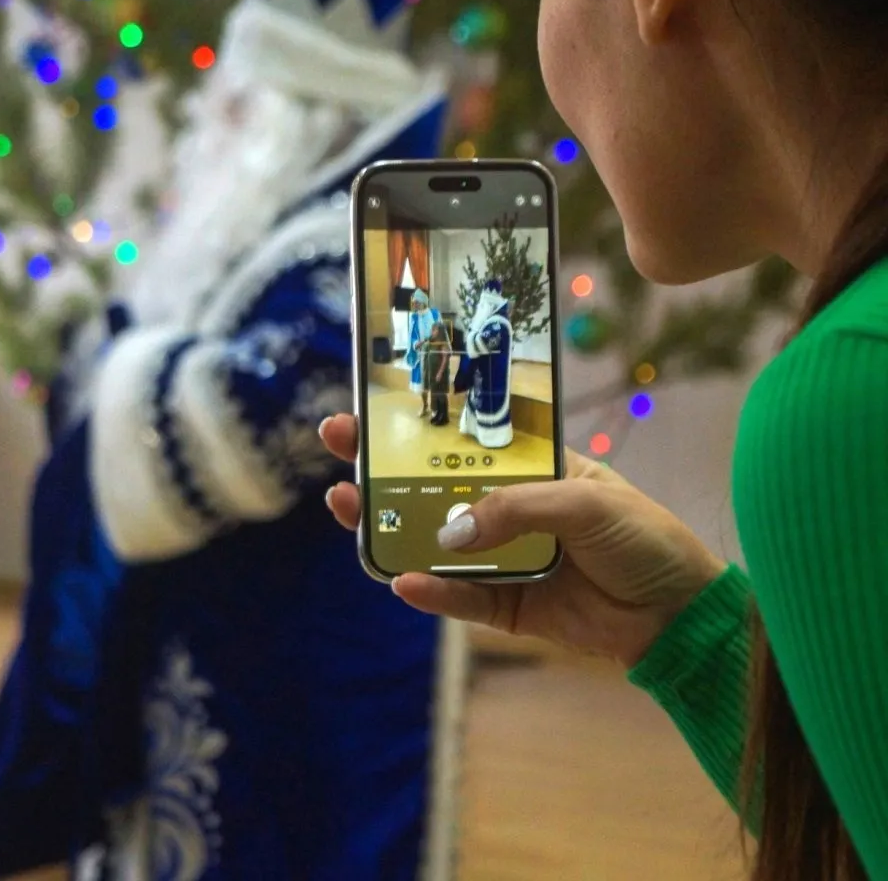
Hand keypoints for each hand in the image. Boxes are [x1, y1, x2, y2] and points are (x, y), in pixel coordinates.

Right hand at [319, 414, 726, 666]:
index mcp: (529, 470)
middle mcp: (507, 510)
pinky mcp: (507, 608)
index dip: (417, 423)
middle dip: (380, 467)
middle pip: (431, 486)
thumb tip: (450, 530)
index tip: (371, 404)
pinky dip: (430, 592)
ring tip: (347, 510)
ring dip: (388, 527)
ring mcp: (502, 559)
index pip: (463, 441)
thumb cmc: (645, 538)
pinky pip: (459, 600)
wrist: (682, 614)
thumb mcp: (586, 502)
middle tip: (335, 446)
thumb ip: (515, 508)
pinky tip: (402, 580)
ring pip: (432, 542)